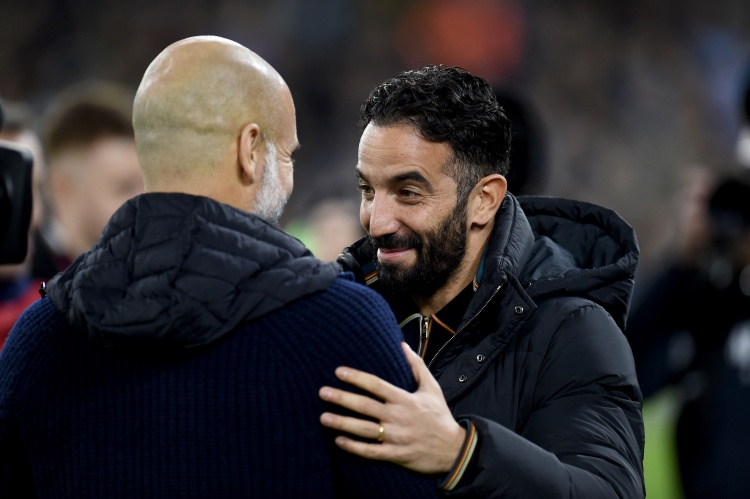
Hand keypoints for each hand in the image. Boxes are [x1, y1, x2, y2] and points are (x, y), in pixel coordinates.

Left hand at [319, 342, 465, 473]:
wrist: (453, 449)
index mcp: (405, 399)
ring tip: (323, 417)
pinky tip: (338, 441)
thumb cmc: (440, 415)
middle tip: (322, 392)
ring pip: (364, 429)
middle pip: (365, 406)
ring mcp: (396, 437)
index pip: (376, 385)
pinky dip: (354, 447)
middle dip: (342, 398)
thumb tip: (403, 345)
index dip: (357, 378)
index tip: (338, 371)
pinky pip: (371, 451)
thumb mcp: (432, 388)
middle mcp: (398, 417)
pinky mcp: (396, 454)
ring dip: (342, 423)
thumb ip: (417, 366)